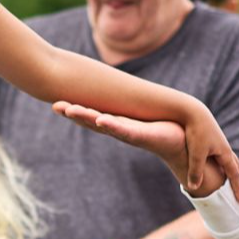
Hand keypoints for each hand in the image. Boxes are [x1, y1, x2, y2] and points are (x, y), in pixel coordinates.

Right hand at [52, 105, 196, 183]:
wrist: (183, 143)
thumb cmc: (162, 127)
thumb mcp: (140, 115)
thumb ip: (126, 107)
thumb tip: (115, 95)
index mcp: (116, 123)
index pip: (90, 115)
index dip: (74, 110)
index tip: (56, 103)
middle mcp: (117, 129)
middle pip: (90, 121)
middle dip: (73, 114)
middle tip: (55, 106)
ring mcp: (127, 133)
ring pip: (102, 125)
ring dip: (86, 118)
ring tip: (70, 110)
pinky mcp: (141, 135)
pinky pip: (124, 129)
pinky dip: (112, 125)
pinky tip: (100, 118)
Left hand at [182, 103, 238, 202]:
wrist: (192, 111)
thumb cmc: (195, 132)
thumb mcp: (196, 154)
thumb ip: (195, 171)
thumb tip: (193, 188)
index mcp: (224, 153)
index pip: (234, 175)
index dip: (238, 189)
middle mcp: (224, 148)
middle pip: (237, 166)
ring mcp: (218, 142)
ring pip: (229, 158)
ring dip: (235, 167)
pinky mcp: (211, 137)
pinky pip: (220, 152)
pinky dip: (224, 159)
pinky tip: (221, 158)